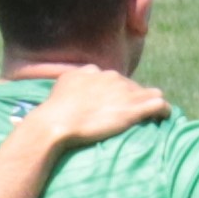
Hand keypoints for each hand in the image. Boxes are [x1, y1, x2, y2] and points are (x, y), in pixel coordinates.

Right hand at [25, 64, 169, 149]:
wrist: (55, 124)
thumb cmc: (48, 116)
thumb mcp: (54, 94)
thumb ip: (60, 90)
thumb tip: (34, 103)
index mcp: (90, 72)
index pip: (110, 79)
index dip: (113, 93)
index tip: (113, 106)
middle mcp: (109, 77)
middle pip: (129, 85)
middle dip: (132, 98)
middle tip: (131, 115)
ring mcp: (123, 92)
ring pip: (148, 92)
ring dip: (150, 103)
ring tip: (153, 115)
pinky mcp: (134, 108)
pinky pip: (159, 104)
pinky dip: (163, 111)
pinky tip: (164, 117)